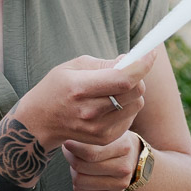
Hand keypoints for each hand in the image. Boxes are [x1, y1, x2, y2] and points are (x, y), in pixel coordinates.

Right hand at [16, 49, 155, 150]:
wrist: (39, 122)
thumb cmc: (57, 88)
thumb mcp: (73, 67)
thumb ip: (104, 64)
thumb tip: (131, 61)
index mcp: (79, 88)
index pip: (123, 79)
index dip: (142, 64)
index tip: (150, 52)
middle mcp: (90, 111)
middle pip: (135, 91)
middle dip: (137, 76)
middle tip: (126, 71)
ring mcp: (98, 128)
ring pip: (137, 104)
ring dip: (132, 93)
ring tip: (113, 90)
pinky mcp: (104, 138)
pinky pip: (131, 117)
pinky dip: (127, 107)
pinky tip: (109, 105)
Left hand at [63, 132, 141, 190]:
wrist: (128, 155)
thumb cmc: (111, 141)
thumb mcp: (103, 131)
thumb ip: (88, 133)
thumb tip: (67, 132)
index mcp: (123, 147)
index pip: (89, 153)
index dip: (72, 148)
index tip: (67, 143)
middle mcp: (124, 168)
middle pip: (82, 167)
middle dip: (71, 158)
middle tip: (71, 152)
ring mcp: (121, 183)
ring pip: (80, 181)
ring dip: (74, 171)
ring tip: (79, 163)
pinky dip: (78, 185)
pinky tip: (83, 175)